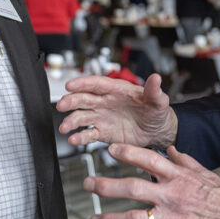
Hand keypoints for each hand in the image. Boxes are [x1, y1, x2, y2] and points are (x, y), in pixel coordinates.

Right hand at [57, 73, 177, 149]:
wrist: (156, 131)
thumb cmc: (155, 111)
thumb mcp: (158, 101)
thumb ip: (154, 91)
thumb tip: (156, 78)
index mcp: (116, 90)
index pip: (97, 84)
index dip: (83, 83)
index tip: (70, 85)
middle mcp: (105, 102)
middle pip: (83, 98)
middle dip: (71, 101)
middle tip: (61, 105)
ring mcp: (102, 117)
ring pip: (82, 117)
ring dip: (71, 121)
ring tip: (64, 128)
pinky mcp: (102, 132)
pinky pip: (88, 134)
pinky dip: (80, 137)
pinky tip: (74, 140)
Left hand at [83, 144, 219, 218]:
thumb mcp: (207, 174)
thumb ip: (185, 161)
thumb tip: (170, 149)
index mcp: (180, 178)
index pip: (150, 161)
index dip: (129, 153)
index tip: (110, 149)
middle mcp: (173, 197)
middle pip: (134, 188)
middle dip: (107, 186)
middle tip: (89, 184)